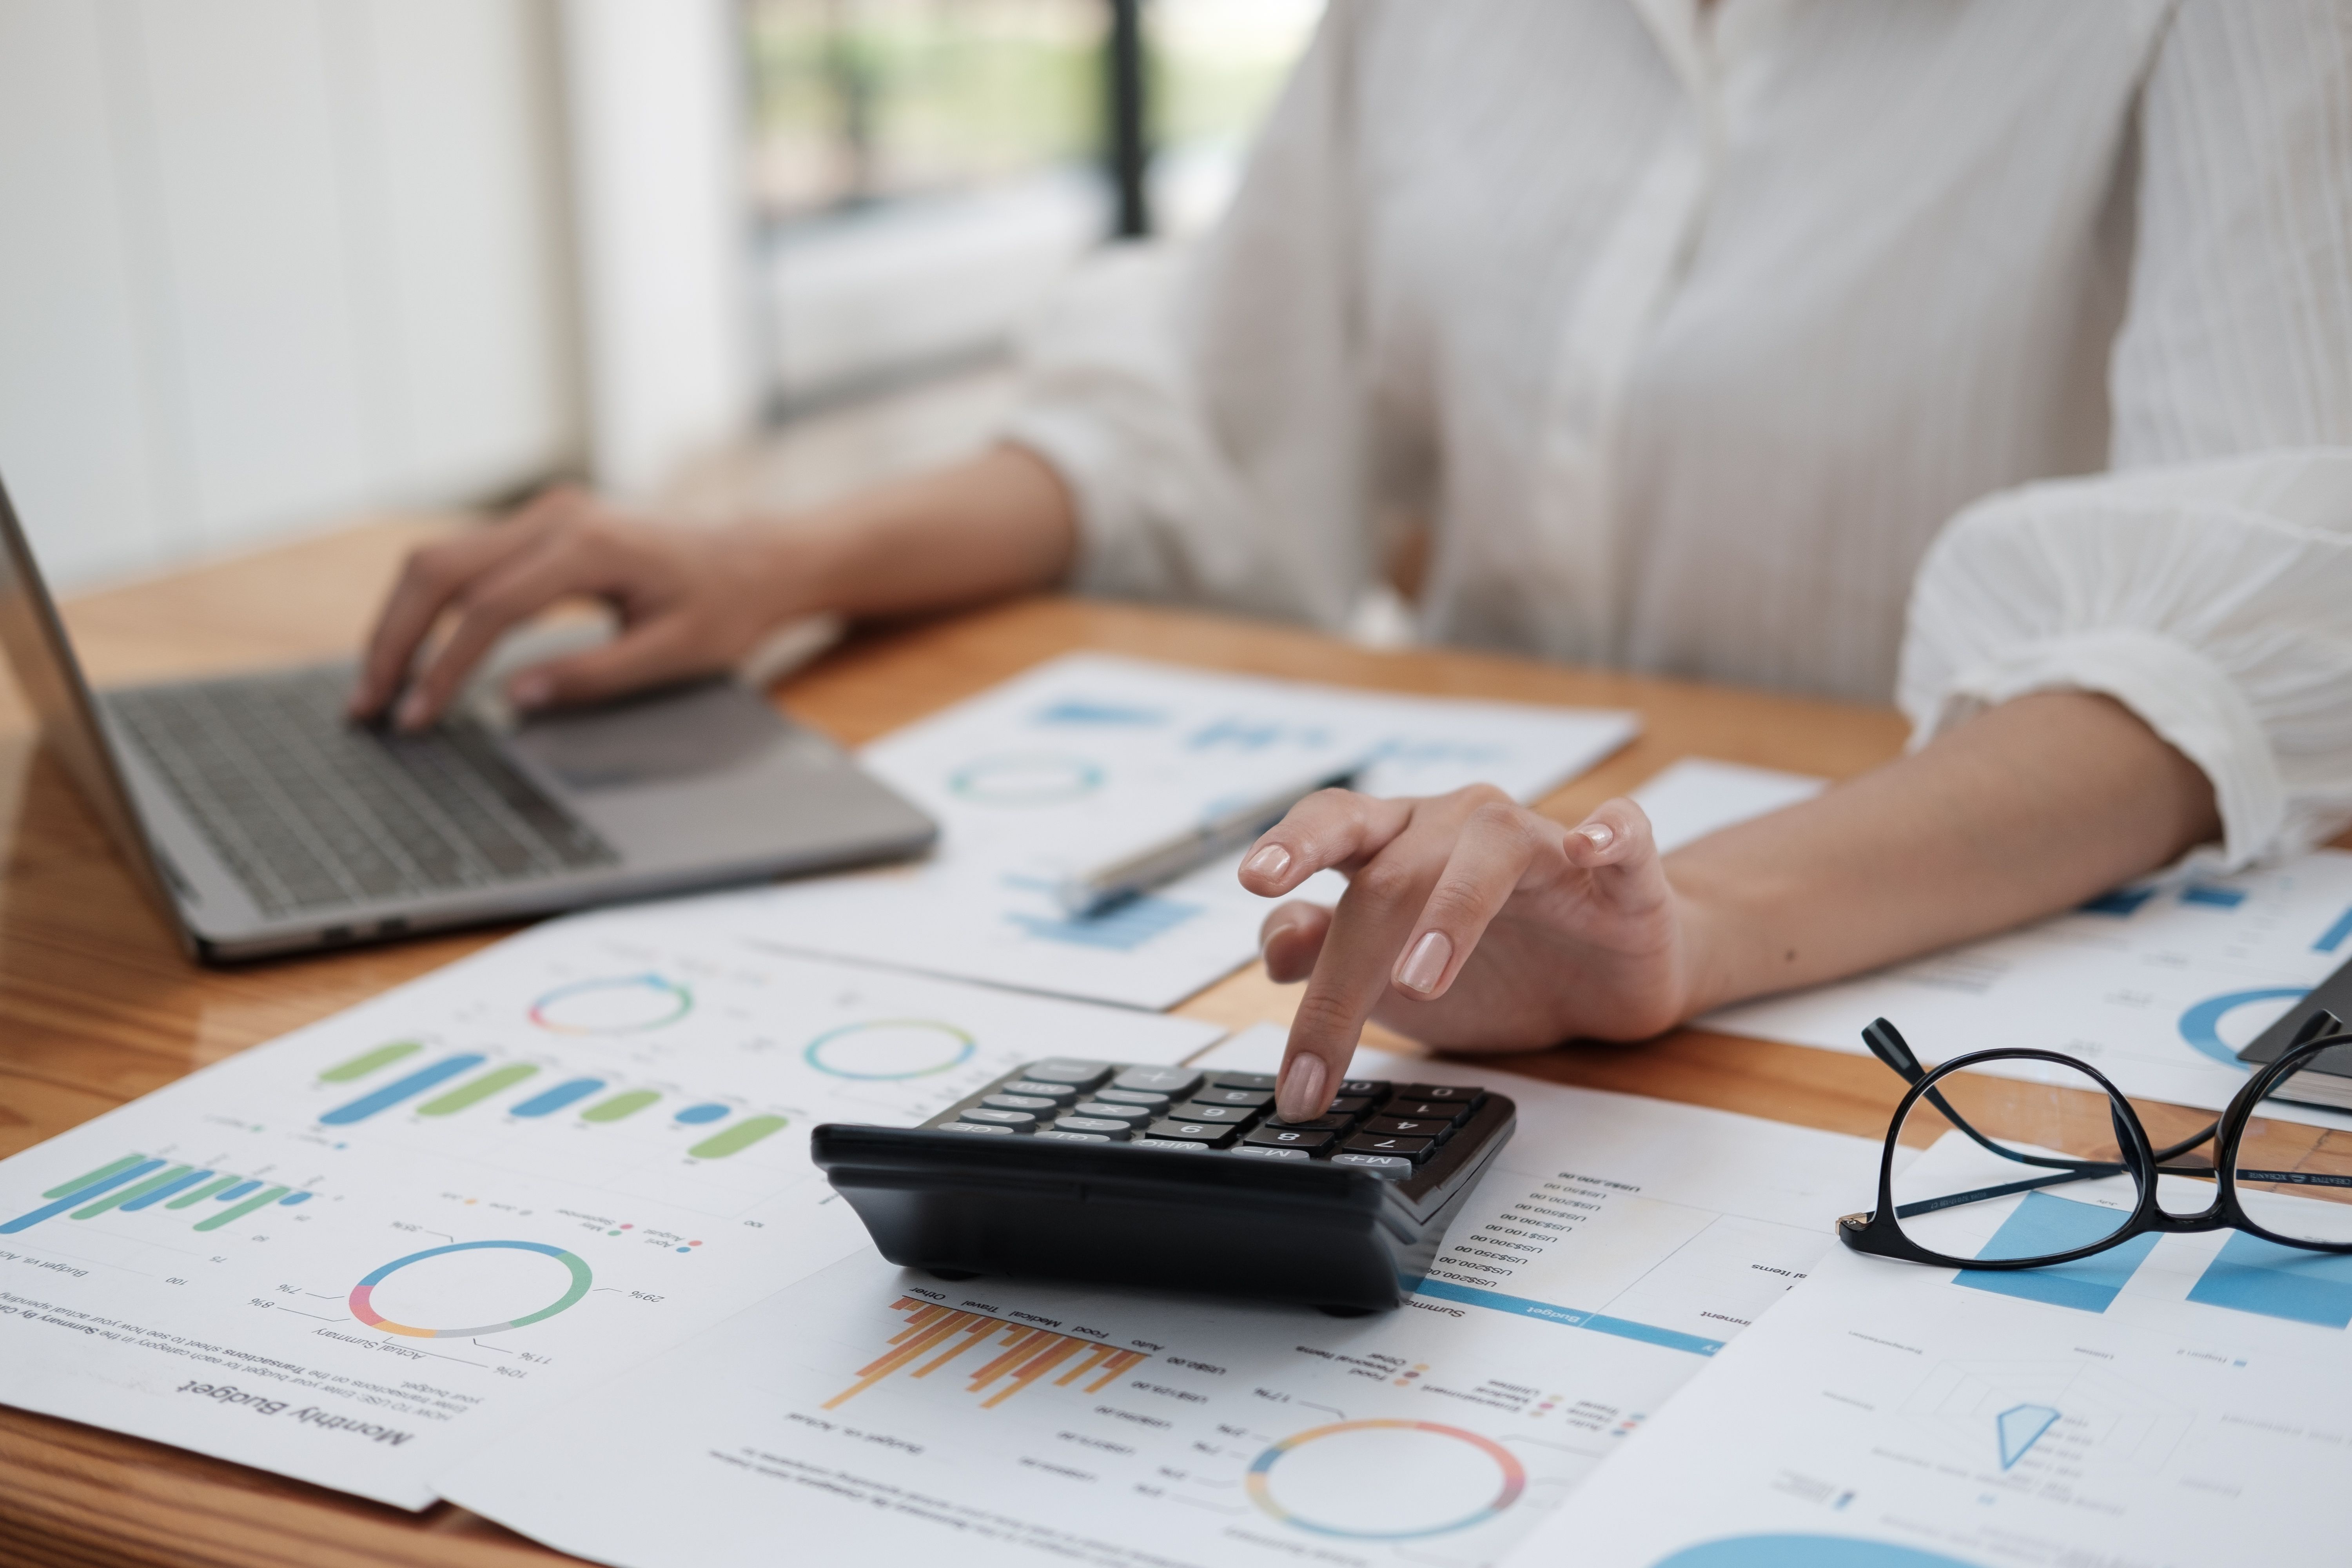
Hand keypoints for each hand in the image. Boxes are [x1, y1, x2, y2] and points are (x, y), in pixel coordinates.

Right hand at [348, 487, 799, 728]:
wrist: (755, 558)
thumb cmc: (725, 606)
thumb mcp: (673, 653)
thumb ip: (594, 676)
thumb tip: (515, 700)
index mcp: (588, 545)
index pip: (488, 607)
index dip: (444, 667)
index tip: (417, 718)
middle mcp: (555, 516)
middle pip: (440, 568)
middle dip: (394, 638)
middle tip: (367, 706)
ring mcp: (544, 514)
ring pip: (440, 558)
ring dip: (401, 621)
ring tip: (377, 687)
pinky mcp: (540, 525)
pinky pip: (465, 559)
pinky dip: (430, 605)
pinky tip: (414, 652)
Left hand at [1239, 786, 1699, 1120]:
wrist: (1605, 980)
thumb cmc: (1490, 968)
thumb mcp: (1392, 980)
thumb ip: (1330, 955)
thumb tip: (1276, 947)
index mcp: (1397, 843)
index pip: (1334, 825)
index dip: (1293, 845)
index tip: (1255, 882)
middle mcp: (1460, 827)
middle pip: (1393, 874)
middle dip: (1346, 971)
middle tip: (1315, 1058)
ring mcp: (1541, 844)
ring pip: (1490, 846)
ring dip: (1450, 912)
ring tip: (1417, 983)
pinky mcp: (1622, 872)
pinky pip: (1620, 834)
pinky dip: (1606, 834)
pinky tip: (1589, 846)